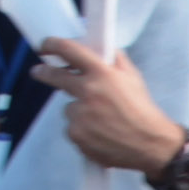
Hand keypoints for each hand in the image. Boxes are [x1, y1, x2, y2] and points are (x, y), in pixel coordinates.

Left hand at [27, 35, 185, 172]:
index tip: (45, 45)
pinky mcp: (76, 134)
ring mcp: (80, 115)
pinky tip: (99, 133)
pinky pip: (72, 127)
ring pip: (69, 108)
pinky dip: (82, 130)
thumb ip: (114, 60)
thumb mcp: (133, 77)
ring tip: (100, 120)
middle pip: (55, 76)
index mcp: (102, 73)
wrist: (150, 144)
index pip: (69, 50)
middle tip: (38, 71)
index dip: (52, 45)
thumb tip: (98, 47)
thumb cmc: (142, 110)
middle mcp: (88, 91)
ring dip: (78, 111)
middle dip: (44, 72)